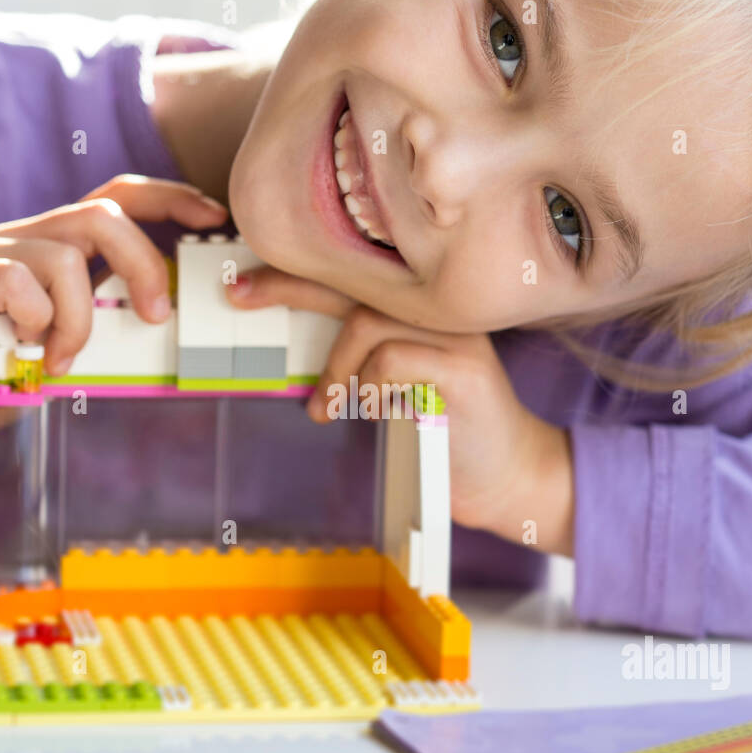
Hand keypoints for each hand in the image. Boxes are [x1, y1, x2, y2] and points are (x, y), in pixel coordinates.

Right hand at [0, 175, 227, 373]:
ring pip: (66, 259)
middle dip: (142, 264)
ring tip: (63, 357)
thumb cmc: (5, 364)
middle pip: (101, 214)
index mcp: (57, 241)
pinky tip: (26, 352)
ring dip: (77, 319)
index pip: (118, 195)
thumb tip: (166, 319)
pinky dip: (37, 325)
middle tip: (156, 316)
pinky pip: (20, 287)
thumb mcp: (67, 334)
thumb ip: (106, 315)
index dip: (170, 198)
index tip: (213, 218)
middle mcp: (26, 233)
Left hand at [228, 267, 574, 555]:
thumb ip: (359, 366)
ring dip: (335, 368)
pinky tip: (371, 412)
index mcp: (421, 311)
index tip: (244, 285)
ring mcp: (456, 336)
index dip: (297, 276)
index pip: (354, 278)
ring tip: (326, 407)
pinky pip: (392, 360)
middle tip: (241, 297)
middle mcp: (440, 311)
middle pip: (354, 282)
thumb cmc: (446, 436)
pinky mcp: (464, 369)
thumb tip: (295, 357)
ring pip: (368, 323)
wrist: (511, 476)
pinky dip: (367, 387)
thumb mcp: (392, 393)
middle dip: (289, 287)